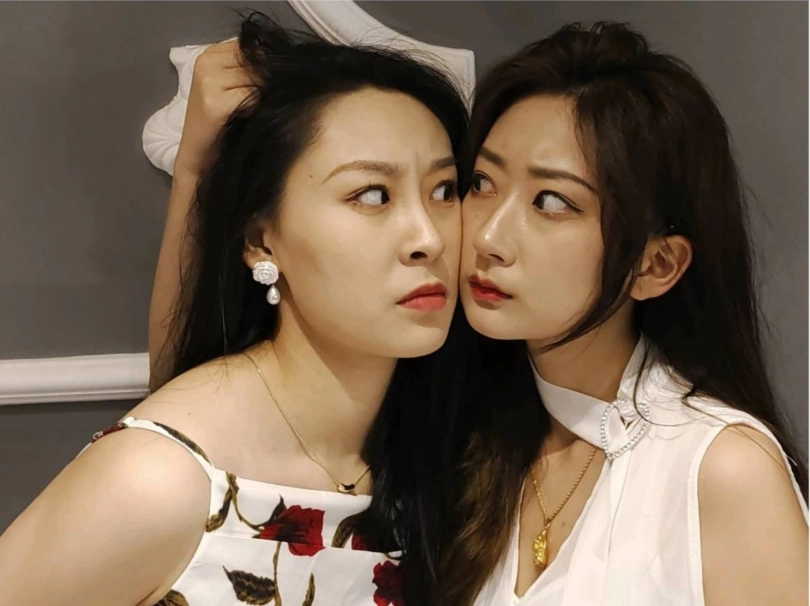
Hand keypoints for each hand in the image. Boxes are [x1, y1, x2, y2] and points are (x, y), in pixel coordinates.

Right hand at [173, 39, 257, 179]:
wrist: (199, 155)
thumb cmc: (221, 122)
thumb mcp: (233, 87)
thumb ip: (250, 69)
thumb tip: (284, 62)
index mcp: (210, 54)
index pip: (251, 46)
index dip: (265, 64)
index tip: (264, 85)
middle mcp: (206, 62)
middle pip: (255, 59)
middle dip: (266, 79)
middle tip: (259, 100)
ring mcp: (208, 80)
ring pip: (256, 76)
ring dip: (261, 94)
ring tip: (249, 109)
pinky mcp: (214, 102)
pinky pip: (252, 95)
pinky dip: (254, 107)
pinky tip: (245, 116)